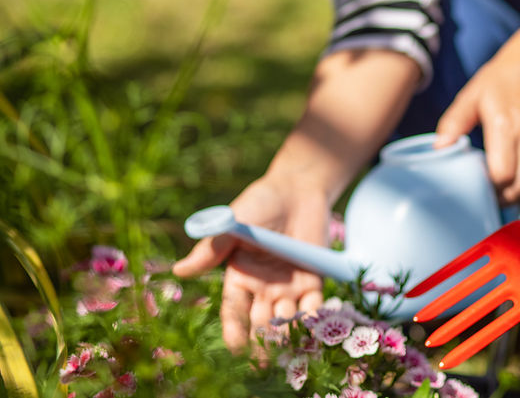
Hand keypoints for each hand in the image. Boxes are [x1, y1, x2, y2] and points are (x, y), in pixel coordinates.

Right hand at [173, 175, 328, 350]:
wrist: (297, 188)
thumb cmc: (259, 204)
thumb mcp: (232, 224)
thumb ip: (211, 249)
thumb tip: (179, 271)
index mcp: (239, 278)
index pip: (234, 312)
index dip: (235, 331)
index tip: (236, 348)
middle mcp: (264, 288)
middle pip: (261, 322)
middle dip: (263, 340)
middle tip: (266, 357)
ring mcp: (289, 286)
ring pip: (287, 318)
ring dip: (287, 332)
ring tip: (288, 344)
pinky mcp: (314, 279)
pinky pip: (314, 304)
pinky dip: (314, 316)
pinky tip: (313, 325)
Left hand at [435, 35, 519, 204]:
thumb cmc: (501, 78)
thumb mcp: (471, 96)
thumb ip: (454, 123)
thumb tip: (439, 149)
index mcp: (505, 124)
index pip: (502, 175)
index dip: (492, 188)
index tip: (484, 188)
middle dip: (509, 197)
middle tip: (497, 195)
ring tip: (511, 185)